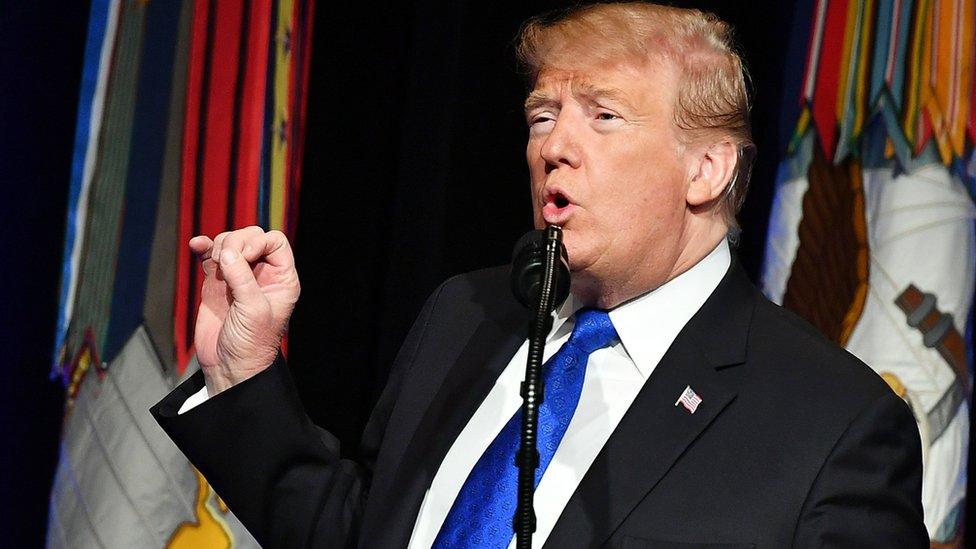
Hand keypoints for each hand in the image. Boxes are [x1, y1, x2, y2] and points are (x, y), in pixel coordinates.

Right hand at [189, 226, 300, 395]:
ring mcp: (238, 276)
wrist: (229, 367)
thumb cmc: (252, 344)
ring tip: (215, 264)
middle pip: (251, 238)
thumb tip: (227, 251)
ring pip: (230, 243)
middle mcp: (262, 274)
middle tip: (225, 262)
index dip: (258, 241)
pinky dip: (204, 247)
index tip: (245, 255)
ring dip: (219, 245)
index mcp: (282, 279)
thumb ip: (242, 278)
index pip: (275, 242)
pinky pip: (210, 256)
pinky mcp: (217, 283)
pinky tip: (197, 246)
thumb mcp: (253, 310)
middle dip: (236, 242)